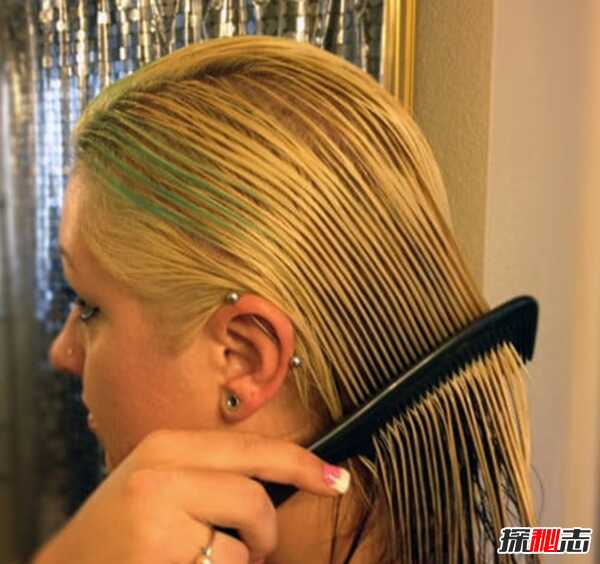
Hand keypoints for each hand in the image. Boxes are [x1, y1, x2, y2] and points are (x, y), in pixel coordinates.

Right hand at [32, 430, 345, 563]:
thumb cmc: (119, 530)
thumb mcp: (160, 482)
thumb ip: (211, 475)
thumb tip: (277, 483)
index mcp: (165, 446)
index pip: (251, 449)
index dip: (301, 463)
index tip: (336, 479)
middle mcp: (160, 477)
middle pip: (254, 499)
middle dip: (264, 531)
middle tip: (253, 546)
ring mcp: (156, 524)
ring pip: (243, 548)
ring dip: (238, 563)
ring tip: (199, 561)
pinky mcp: (161, 561)